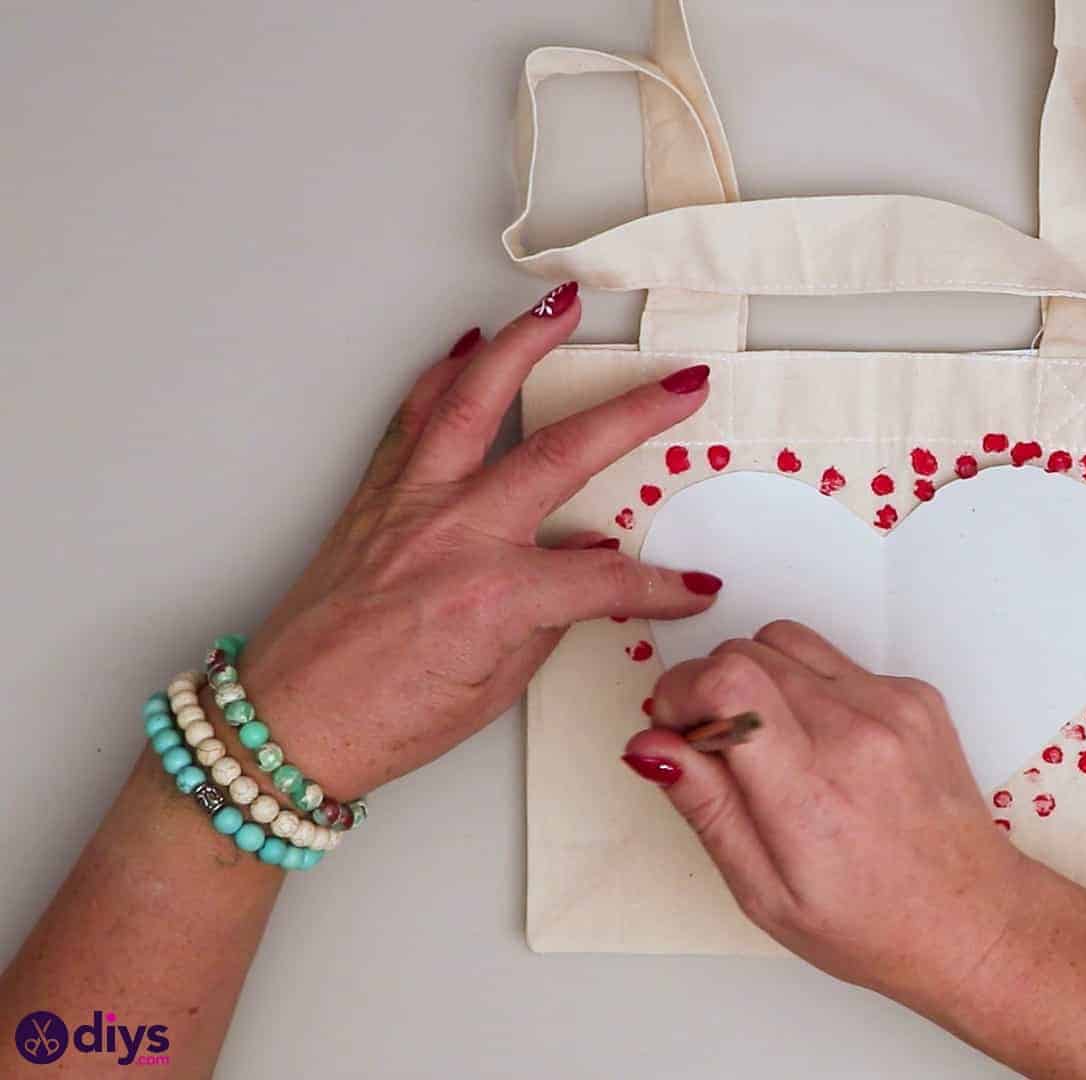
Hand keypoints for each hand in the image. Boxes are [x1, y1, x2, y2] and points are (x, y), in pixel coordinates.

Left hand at [232, 282, 720, 796]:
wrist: (287, 723)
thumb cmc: (383, 719)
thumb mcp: (495, 685)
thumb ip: (552, 618)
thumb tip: (590, 570)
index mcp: (493, 596)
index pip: (608, 577)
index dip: (662, 584)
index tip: (693, 585)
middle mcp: (452, 534)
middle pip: (562, 454)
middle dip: (634, 413)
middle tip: (681, 384)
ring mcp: (409, 505)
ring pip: (473, 401)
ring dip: (524, 345)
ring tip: (563, 307)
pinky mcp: (374, 498)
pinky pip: (412, 418)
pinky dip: (442, 375)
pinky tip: (469, 344)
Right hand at [625, 621, 1043, 1012]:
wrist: (971, 918)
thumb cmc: (870, 922)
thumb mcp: (763, 893)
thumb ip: (705, 807)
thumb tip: (650, 745)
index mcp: (810, 791)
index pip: (728, 681)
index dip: (681, 691)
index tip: (674, 728)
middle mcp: (857, 734)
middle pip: (747, 651)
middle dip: (708, 688)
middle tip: (712, 747)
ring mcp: (894, 706)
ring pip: (787, 642)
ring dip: (756, 679)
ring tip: (765, 744)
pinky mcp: (916, 695)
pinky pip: (835, 661)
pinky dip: (808, 688)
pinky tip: (820, 746)